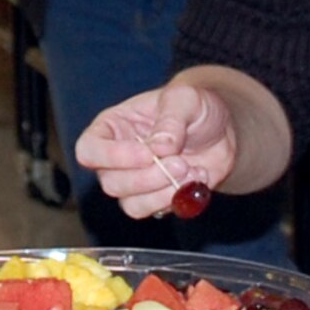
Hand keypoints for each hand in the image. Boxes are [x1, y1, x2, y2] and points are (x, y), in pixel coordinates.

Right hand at [74, 80, 239, 218]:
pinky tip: (199, 177)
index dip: (113, 157)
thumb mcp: (186, 98)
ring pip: (131, 205)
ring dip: (163, 193)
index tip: (148, 154)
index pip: (88, 150)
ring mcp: (135, 182)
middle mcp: (116, 159)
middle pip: (111, 183)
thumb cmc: (194, 106)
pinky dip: (178, 199)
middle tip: (181, 162)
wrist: (221, 128)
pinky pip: (156, 212)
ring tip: (191, 170)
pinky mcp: (157, 199)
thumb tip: (159, 147)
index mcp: (111, 127)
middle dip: (148, 178)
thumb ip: (171, 119)